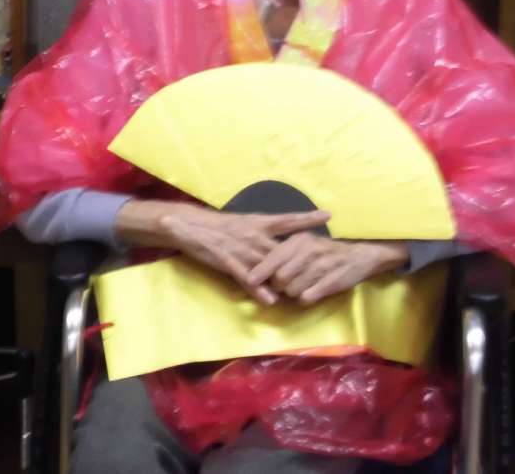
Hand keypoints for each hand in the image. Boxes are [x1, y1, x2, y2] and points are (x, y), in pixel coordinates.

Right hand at [115, 200, 329, 304]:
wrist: (185, 224)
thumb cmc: (215, 227)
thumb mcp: (240, 226)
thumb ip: (259, 237)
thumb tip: (278, 247)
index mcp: (256, 222)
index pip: (287, 219)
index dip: (308, 217)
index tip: (329, 214)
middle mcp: (252, 233)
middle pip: (284, 246)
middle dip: (305, 255)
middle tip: (328, 258)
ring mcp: (240, 247)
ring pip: (268, 263)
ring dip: (285, 278)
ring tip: (304, 290)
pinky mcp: (226, 260)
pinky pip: (245, 276)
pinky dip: (258, 288)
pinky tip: (269, 299)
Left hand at [247, 233, 408, 305]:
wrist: (360, 255)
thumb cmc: (324, 251)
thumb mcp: (303, 244)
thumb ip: (283, 254)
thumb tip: (259, 268)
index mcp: (299, 240)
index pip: (273, 257)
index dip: (260, 271)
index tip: (250, 280)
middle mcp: (308, 251)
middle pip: (280, 277)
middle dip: (278, 286)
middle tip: (283, 286)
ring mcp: (321, 266)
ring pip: (293, 289)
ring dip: (292, 293)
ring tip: (299, 288)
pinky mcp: (332, 282)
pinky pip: (307, 297)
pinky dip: (305, 298)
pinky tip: (309, 293)